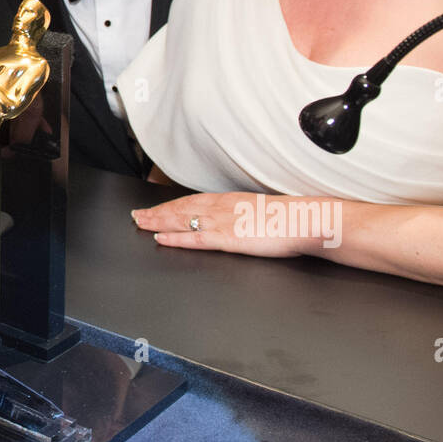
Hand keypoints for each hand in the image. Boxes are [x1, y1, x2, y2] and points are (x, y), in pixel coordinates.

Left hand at [131, 191, 336, 257]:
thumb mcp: (261, 212)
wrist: (306, 221)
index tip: (155, 208)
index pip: (193, 201)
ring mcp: (223, 222)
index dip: (171, 205)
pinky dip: (175, 239)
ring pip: (182, 221)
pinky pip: (195, 239)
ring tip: (140, 224)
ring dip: (158, 222)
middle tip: (136, 216)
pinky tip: (161, 240)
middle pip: (182, 208)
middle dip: (157, 213)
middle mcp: (222, 208)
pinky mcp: (228, 238)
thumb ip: (244, 215)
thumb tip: (238, 221)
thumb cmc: (290, 219)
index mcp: (230, 201)